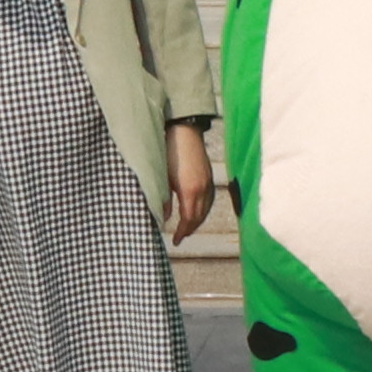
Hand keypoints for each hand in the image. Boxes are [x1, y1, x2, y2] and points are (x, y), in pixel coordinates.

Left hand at [164, 119, 216, 242]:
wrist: (183, 130)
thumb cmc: (169, 152)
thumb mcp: (162, 177)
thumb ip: (164, 199)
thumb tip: (164, 216)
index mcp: (189, 191)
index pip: (188, 219)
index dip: (182, 232)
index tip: (175, 241)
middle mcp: (202, 189)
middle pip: (199, 216)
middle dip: (190, 229)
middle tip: (180, 237)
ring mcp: (207, 181)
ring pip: (206, 208)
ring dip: (197, 220)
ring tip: (188, 227)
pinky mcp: (208, 175)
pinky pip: (209, 199)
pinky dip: (203, 209)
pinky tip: (197, 210)